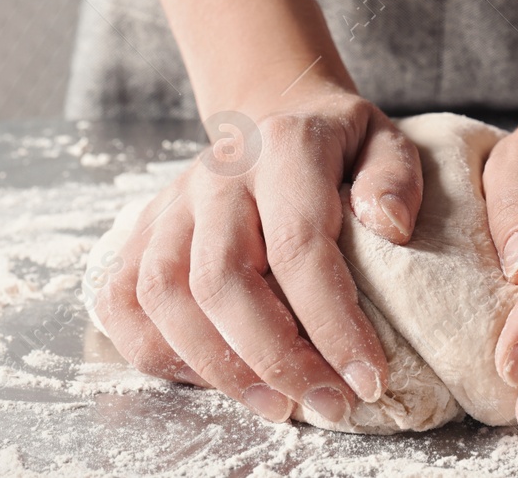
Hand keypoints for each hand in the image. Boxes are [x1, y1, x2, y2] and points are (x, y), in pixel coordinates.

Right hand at [93, 87, 421, 424]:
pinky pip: (122, 300)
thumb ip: (395, 177)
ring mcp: (171, 203)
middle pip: (221, 280)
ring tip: (276, 405)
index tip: (368, 378)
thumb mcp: (386, 140)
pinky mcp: (142, 231)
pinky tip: (213, 379)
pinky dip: (157, 352)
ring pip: (164, 295)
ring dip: (217, 366)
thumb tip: (389, 226)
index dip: (332, 324)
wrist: (275, 111)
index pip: (297, 246)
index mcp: (282, 149)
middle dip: (275, 359)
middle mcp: (217, 176)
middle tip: (327, 404)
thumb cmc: (337, 144)